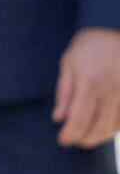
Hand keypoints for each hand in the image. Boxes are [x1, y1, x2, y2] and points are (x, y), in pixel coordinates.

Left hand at [53, 27, 119, 147]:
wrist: (113, 31)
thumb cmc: (88, 47)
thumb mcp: (68, 64)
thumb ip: (63, 93)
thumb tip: (58, 119)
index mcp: (88, 82)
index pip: (78, 117)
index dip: (70, 134)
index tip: (62, 141)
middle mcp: (108, 90)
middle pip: (98, 126)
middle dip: (85, 139)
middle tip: (74, 142)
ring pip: (113, 126)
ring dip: (100, 137)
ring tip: (87, 139)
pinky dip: (114, 129)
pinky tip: (104, 131)